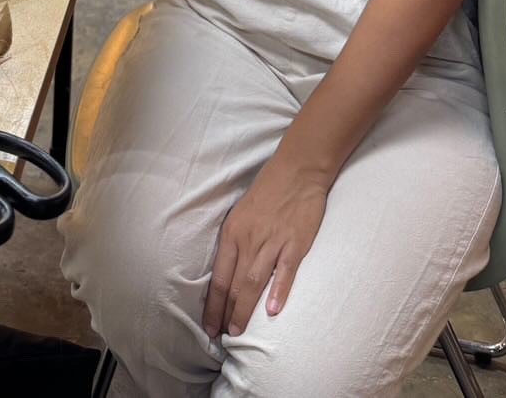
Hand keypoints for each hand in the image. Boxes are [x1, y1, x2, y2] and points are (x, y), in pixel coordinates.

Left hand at [202, 154, 327, 338]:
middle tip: (221, 336)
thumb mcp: (241, 214)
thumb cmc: (267, 192)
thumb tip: (227, 271)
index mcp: (232, 232)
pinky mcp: (295, 243)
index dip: (212, 303)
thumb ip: (235, 242)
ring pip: (253, 282)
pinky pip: (285, 270)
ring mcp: (272, 241)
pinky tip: (273, 311)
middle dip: (225, 312)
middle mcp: (248, 239)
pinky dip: (279, 291)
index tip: (208, 324)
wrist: (297, 170)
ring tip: (238, 331)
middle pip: (232, 283)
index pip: (218, 275)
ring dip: (244, 308)